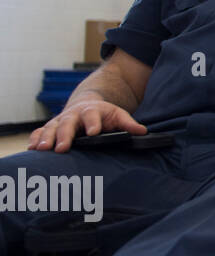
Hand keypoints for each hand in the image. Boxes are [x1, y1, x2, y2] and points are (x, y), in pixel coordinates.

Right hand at [28, 98, 146, 152]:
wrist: (86, 105)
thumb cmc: (104, 115)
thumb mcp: (118, 115)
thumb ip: (128, 124)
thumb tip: (142, 131)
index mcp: (92, 111)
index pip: (92, 116)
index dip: (93, 123)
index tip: (93, 133)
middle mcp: (73, 115)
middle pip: (67, 123)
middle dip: (64, 135)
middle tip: (61, 148)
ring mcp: (59, 121)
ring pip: (50, 128)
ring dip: (45, 139)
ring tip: (41, 150)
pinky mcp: (50, 128)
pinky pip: (40, 133)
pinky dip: (35, 139)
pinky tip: (31, 149)